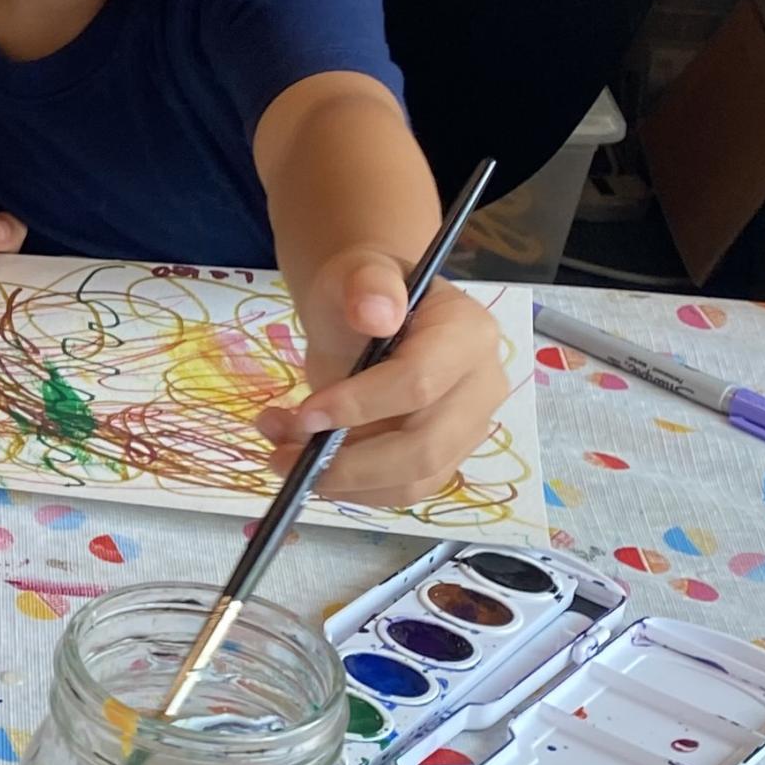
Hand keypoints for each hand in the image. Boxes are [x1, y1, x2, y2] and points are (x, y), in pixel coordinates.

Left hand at [256, 250, 508, 508]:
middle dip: (348, 460)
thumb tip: (376, 313)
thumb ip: (369, 283)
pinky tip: (308, 461)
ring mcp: (469, 429)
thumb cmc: (366, 290)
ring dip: (341, 480)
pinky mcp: (446, 459)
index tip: (304, 412)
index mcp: (469, 332)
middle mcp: (482, 386)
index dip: (360, 404)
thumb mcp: (357, 271)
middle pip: (423, 446)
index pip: (420, 382)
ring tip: (282, 453)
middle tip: (281, 452)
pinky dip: (350, 488)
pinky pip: (402, 492)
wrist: (372, 314)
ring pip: (413, 481)